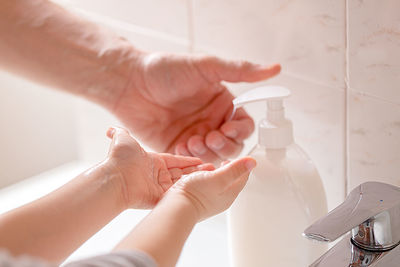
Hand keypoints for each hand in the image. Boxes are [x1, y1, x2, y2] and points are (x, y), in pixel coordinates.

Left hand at [105, 127, 213, 208]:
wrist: (115, 178)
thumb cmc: (119, 159)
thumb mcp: (123, 139)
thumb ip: (120, 132)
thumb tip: (110, 129)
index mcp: (152, 161)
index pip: (175, 160)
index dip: (187, 160)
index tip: (200, 160)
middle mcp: (156, 174)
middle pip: (181, 172)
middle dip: (196, 171)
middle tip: (212, 168)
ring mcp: (158, 187)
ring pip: (182, 183)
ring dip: (196, 179)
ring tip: (212, 176)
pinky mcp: (159, 198)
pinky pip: (177, 194)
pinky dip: (189, 190)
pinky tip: (202, 185)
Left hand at [112, 53, 279, 163]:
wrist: (130, 84)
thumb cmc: (166, 70)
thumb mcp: (206, 67)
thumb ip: (240, 71)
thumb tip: (275, 68)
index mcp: (221, 104)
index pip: (243, 125)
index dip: (241, 131)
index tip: (229, 128)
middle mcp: (211, 122)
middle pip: (232, 145)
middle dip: (226, 145)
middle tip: (211, 137)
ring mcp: (194, 136)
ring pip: (214, 156)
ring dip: (209, 152)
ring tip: (194, 140)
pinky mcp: (176, 147)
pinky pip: (192, 161)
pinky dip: (191, 158)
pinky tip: (182, 145)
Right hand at [167, 157, 256, 219]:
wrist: (176, 208)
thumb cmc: (196, 194)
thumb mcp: (219, 177)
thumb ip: (235, 169)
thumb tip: (252, 162)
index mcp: (230, 193)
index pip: (243, 177)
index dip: (241, 165)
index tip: (234, 159)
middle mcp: (222, 199)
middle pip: (231, 181)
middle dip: (228, 169)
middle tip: (223, 162)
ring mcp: (210, 201)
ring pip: (217, 183)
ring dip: (215, 173)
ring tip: (210, 168)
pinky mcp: (198, 200)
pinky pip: (206, 187)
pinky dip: (204, 179)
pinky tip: (198, 176)